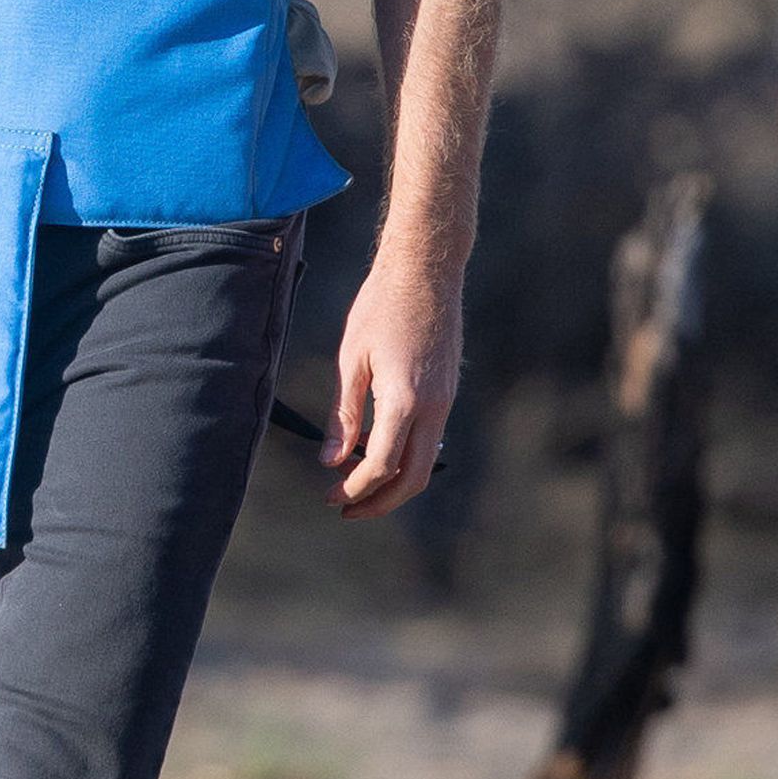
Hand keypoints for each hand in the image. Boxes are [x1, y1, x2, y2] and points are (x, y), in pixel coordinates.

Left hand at [327, 243, 463, 515]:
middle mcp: (434, 406)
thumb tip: (331, 460)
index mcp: (406, 399)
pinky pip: (430, 438)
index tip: (329, 495)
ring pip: (425, 461)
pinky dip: (405, 457)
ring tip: (359, 486)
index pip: (381, 465)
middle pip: (414, 477)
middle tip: (346, 508)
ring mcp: (447, 399)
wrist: (427, 270)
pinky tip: (377, 451)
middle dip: (380, 502)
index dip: (353, 488)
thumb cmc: (383, 305)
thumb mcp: (352, 359)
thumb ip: (344, 414)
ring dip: (394, 482)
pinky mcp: (448, 390)